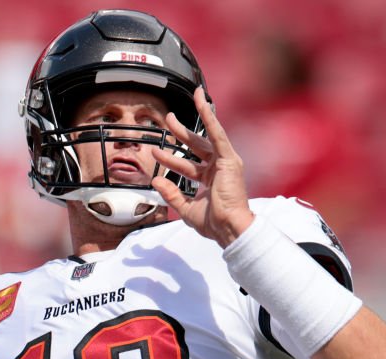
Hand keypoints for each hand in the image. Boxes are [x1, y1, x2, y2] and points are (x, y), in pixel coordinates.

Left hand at [150, 87, 254, 246]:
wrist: (228, 228)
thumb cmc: (214, 223)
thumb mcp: (186, 208)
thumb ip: (171, 194)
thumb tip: (156, 180)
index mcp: (209, 180)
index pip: (187, 165)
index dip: (171, 158)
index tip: (157, 152)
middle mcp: (217, 169)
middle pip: (196, 146)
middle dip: (181, 133)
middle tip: (168, 120)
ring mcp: (224, 163)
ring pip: (205, 136)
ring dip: (193, 120)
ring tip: (180, 108)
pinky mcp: (229, 159)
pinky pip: (217, 134)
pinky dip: (209, 117)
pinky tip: (202, 103)